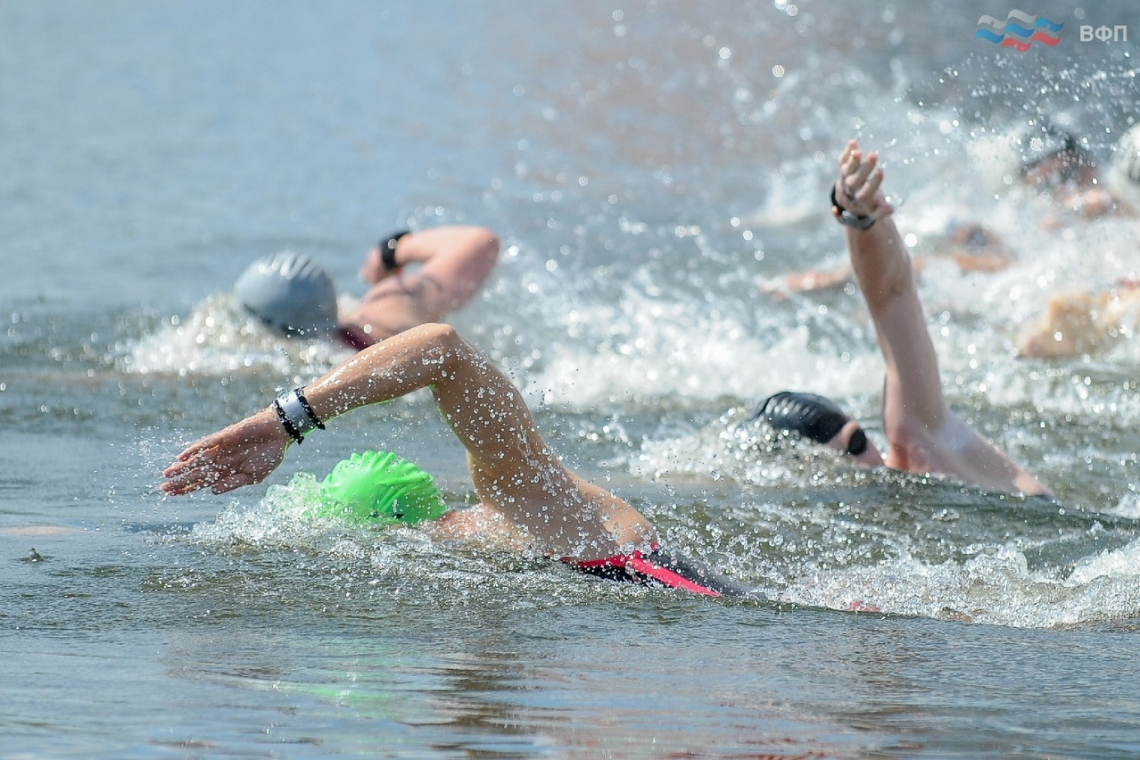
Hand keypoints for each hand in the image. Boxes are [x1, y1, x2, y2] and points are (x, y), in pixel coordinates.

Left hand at [161, 411, 288, 494]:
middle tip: (162, 488)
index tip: (172, 495)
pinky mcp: (225, 437)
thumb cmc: (269, 456)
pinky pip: (206, 443)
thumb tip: (212, 491)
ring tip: (167, 474)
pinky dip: (194, 449)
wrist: (279, 434)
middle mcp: (221, 460)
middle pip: (196, 472)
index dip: (188, 488)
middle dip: (180, 480)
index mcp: (227, 471)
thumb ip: (232, 483)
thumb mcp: (253, 476)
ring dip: (182, 467)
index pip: (203, 482)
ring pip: (197, 460)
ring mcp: (221, 448)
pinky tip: (182, 456)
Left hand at [834, 140, 893, 223]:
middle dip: (864, 168)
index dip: (872, 182)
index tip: (881, 170)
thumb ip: (881, 211)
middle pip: (855, 180)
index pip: (865, 193)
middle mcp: (851, 189)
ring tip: (857, 151)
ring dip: (852, 160)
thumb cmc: (867, 203)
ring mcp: (845, 178)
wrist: (848, 199)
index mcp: (860, 199)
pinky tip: (853, 142)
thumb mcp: (874, 210)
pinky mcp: (843, 168)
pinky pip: (842, 161)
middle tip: (874, 155)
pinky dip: (846, 152)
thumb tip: (891, 210)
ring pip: (846, 170)